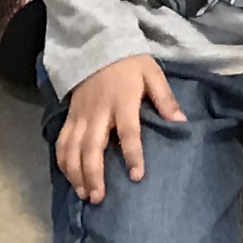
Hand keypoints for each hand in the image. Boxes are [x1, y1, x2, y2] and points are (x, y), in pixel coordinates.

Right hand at [55, 53, 182, 202]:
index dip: (132, 154)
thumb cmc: (129, 62)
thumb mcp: (152, 73)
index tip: (136, 176)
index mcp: (123, 101)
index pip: (128, 132)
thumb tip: (181, 122)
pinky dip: (62, 161)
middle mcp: (98, 111)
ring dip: (76, 173)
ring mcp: (81, 115)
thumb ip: (165, 98)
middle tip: (98, 198)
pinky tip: (69, 177)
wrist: (96, 44)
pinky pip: (62, 141)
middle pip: (92, 146)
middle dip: (94, 174)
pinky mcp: (70, 115)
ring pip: (73, 148)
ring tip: (83, 194)